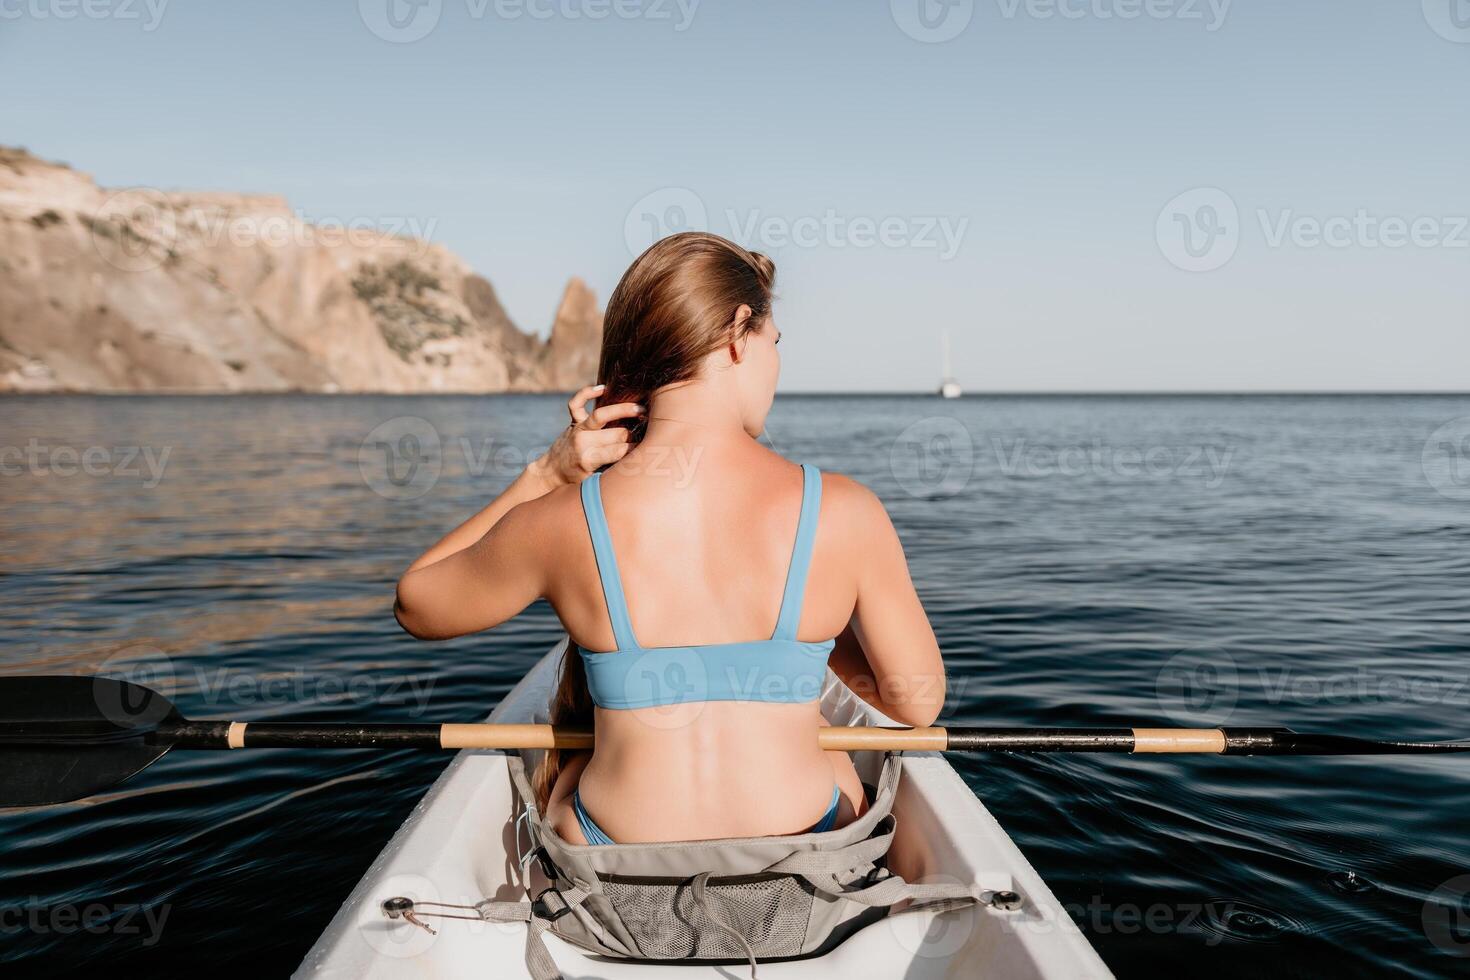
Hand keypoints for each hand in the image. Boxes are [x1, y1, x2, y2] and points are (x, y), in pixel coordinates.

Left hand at [528, 384, 642, 489]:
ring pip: (601, 414)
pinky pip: (577, 403)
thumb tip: (638, 461)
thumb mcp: (595, 481)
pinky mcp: (573, 421)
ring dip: (622, 410)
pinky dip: (587, 392)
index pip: (620, 451)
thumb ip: (614, 471)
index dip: (638, 449)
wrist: (551, 472)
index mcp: (589, 459)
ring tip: (640, 409)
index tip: (651, 448)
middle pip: (617, 433)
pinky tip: (603, 388)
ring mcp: (578, 429)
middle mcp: (583, 441)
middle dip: (635, 433)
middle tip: (653, 430)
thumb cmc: (576, 479)